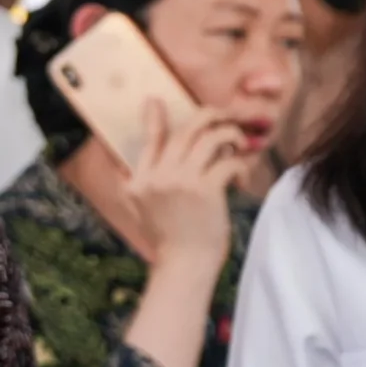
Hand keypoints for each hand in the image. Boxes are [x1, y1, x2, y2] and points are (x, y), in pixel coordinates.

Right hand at [126, 101, 245, 273]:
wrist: (184, 266)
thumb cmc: (168, 240)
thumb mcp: (138, 210)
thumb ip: (132, 184)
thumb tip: (121, 166)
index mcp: (139, 179)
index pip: (149, 140)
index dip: (154, 117)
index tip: (155, 100)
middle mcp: (158, 176)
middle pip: (186, 131)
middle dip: (211, 116)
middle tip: (225, 117)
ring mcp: (181, 182)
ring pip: (211, 139)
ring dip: (231, 137)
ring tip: (239, 147)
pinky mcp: (206, 191)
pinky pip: (229, 161)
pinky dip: (241, 165)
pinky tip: (242, 178)